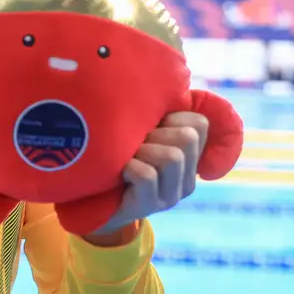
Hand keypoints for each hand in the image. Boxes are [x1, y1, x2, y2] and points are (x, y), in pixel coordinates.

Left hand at [84, 112, 208, 244]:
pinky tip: (122, 170)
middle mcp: (186, 179)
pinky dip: (131, 167)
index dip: (174, 115)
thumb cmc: (118, 159)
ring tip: (129, 155)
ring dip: (144, 149)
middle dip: (158, 132)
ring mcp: (169, 196)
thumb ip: (158, 117)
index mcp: (190, 159)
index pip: (200, 123)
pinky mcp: (148, 206)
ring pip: (172, 157)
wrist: (92, 202)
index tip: (153, 125)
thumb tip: (166, 87)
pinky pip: (147, 176)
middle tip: (138, 142)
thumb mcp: (142, 135)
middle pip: (187, 138)